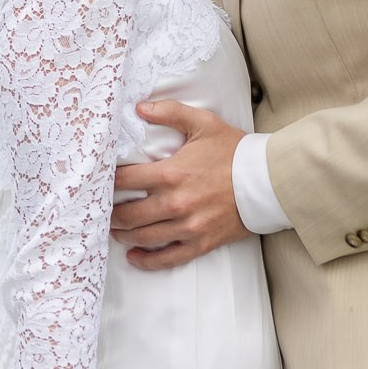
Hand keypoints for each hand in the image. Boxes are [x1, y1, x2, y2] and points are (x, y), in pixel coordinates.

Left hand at [110, 101, 249, 270]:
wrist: (267, 180)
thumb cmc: (234, 151)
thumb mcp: (203, 123)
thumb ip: (170, 112)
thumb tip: (140, 107)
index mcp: (171, 173)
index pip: (124, 180)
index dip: (107, 182)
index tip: (100, 182)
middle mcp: (175, 203)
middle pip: (128, 214)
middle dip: (111, 213)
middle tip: (102, 210)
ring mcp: (187, 227)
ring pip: (143, 237)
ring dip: (123, 235)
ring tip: (115, 229)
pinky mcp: (200, 243)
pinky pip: (167, 258)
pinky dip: (146, 260)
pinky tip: (134, 256)